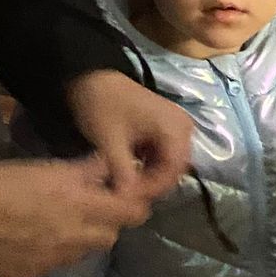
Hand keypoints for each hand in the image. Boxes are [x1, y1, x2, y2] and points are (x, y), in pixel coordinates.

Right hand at [0, 157, 145, 276]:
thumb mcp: (45, 168)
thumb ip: (84, 171)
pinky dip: (55, 251)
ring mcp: (55, 260)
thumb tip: (110, 164)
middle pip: (112, 235)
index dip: (134, 203)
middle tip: (92, 206)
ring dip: (82, 237)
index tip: (124, 194)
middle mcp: (76, 236)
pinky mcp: (33, 274)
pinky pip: (57, 264)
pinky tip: (33, 238)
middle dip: (108, 222)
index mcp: (80, 205)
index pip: (133, 211)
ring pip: (85, 251)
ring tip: (60, 221)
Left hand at [66, 69, 193, 205]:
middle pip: (174, 168)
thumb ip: (122, 172)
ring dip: (149, 176)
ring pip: (168, 163)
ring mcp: (175, 127)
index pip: (173, 170)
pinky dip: (148, 165)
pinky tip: (130, 172)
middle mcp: (183, 128)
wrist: (92, 76)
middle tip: (127, 195)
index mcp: (174, 128)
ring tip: (126, 186)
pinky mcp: (165, 128)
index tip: (130, 197)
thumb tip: (127, 200)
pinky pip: (162, 154)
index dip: (153, 188)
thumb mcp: (110, 141)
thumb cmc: (102, 105)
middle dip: (151, 184)